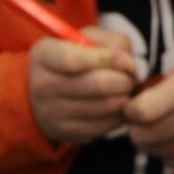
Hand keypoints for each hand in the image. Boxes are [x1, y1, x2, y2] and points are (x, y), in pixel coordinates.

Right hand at [27, 28, 139, 144]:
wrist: (46, 93)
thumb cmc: (74, 59)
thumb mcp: (87, 39)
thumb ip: (112, 43)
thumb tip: (130, 66)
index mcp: (43, 55)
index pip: (74, 60)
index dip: (109, 59)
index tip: (125, 60)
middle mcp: (42, 85)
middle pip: (98, 85)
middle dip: (125, 80)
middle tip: (130, 77)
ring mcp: (51, 113)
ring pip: (107, 106)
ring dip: (125, 97)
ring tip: (124, 90)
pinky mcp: (66, 133)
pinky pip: (107, 125)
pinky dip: (119, 114)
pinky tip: (116, 105)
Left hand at [123, 56, 173, 170]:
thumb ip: (159, 88)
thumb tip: (132, 103)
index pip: (139, 112)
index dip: (129, 109)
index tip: (133, 104)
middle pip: (141, 137)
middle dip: (137, 126)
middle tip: (145, 117)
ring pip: (154, 152)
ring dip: (152, 141)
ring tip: (163, 126)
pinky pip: (172, 163)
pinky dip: (169, 152)